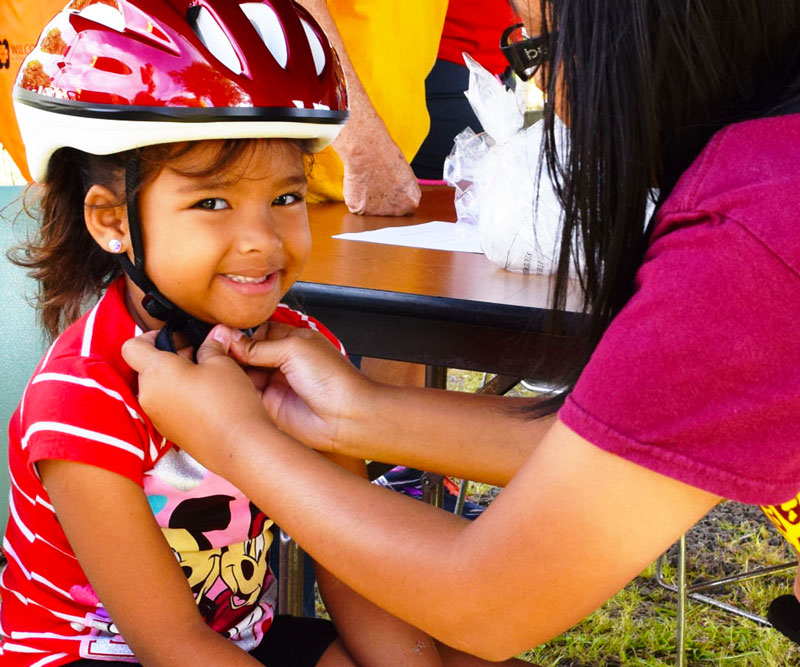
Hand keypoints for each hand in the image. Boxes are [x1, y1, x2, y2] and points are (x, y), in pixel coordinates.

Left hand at [121, 329, 271, 471]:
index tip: (173, 337)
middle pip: (147, 367)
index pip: (132, 347)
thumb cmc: (228, 402)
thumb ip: (211, 346)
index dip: (150, 337)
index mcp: (156, 371)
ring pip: (157, 387)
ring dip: (176, 379)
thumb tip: (213, 337)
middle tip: (200, 356)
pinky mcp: (168, 430)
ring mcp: (156, 415)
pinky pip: (166, 405)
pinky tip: (206, 400)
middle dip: (171, 358)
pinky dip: (179, 398)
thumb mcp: (222, 363)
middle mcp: (148, 394)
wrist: (238, 446)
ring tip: (206, 380)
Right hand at [226, 321, 375, 453]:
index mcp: (293, 340)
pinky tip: (224, 384)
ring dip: (231, 370)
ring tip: (215, 366)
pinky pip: (246, 393)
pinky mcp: (269, 404)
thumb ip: (259, 346)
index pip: (258, 332)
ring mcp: (275, 383)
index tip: (222, 335)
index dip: (241, 334)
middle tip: (214, 350)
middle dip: (233, 351)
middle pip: (247, 352)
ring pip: (244, 372)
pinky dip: (234, 388)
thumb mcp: (294, 349)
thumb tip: (230, 339)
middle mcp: (283, 360)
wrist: (345, 416)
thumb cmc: (333, 379)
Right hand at [334, 105, 420, 215]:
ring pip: (372, 210)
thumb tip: (399, 192)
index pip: (405, 206)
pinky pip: (357, 206)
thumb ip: (404, 189)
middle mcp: (397, 211)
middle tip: (377, 185)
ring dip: (369, 200)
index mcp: (412, 200)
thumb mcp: (406, 173)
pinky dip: (355, 197)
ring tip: (368, 182)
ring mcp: (379, 213)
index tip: (389, 188)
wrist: (367, 152)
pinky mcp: (360, 211)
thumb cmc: (386, 156)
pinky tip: (359, 184)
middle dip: (383, 201)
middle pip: (390, 212)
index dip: (395, 196)